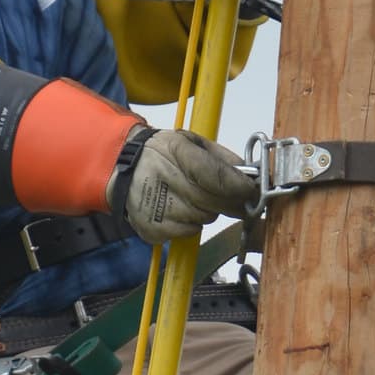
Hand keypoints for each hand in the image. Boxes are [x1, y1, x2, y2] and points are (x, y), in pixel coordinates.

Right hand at [114, 127, 254, 243]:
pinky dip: (191, 224)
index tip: (252, 191)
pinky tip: (179, 210)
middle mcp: (163, 178)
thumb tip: (250, 175)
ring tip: (194, 197)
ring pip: (203, 218)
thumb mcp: (191, 142)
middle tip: (234, 199)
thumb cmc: (164, 154)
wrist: (122, 167)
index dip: (239, 186)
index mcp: (176, 150)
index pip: (216, 175)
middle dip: (229, 202)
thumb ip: (221, 158)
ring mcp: (155, 206)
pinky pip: (188, 232)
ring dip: (207, 211)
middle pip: (213, 201)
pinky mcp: (151, 228)